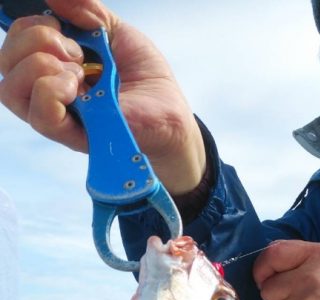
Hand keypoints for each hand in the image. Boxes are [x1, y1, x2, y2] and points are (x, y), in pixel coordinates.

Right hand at [0, 0, 205, 193]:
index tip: (59, 23)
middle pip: (6, 64)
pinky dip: (53, 90)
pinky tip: (78, 86)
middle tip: (76, 49)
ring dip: (40, 65)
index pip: (14, 45)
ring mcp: (58, 117)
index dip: (28, 25)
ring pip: (11, 90)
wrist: (171, 113)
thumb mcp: (115, 31)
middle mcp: (47, 94)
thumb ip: (85, 10)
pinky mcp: (74, 137)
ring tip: (78, 70)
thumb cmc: (144, 79)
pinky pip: (41, 116)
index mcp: (53, 67)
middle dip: (35, 39)